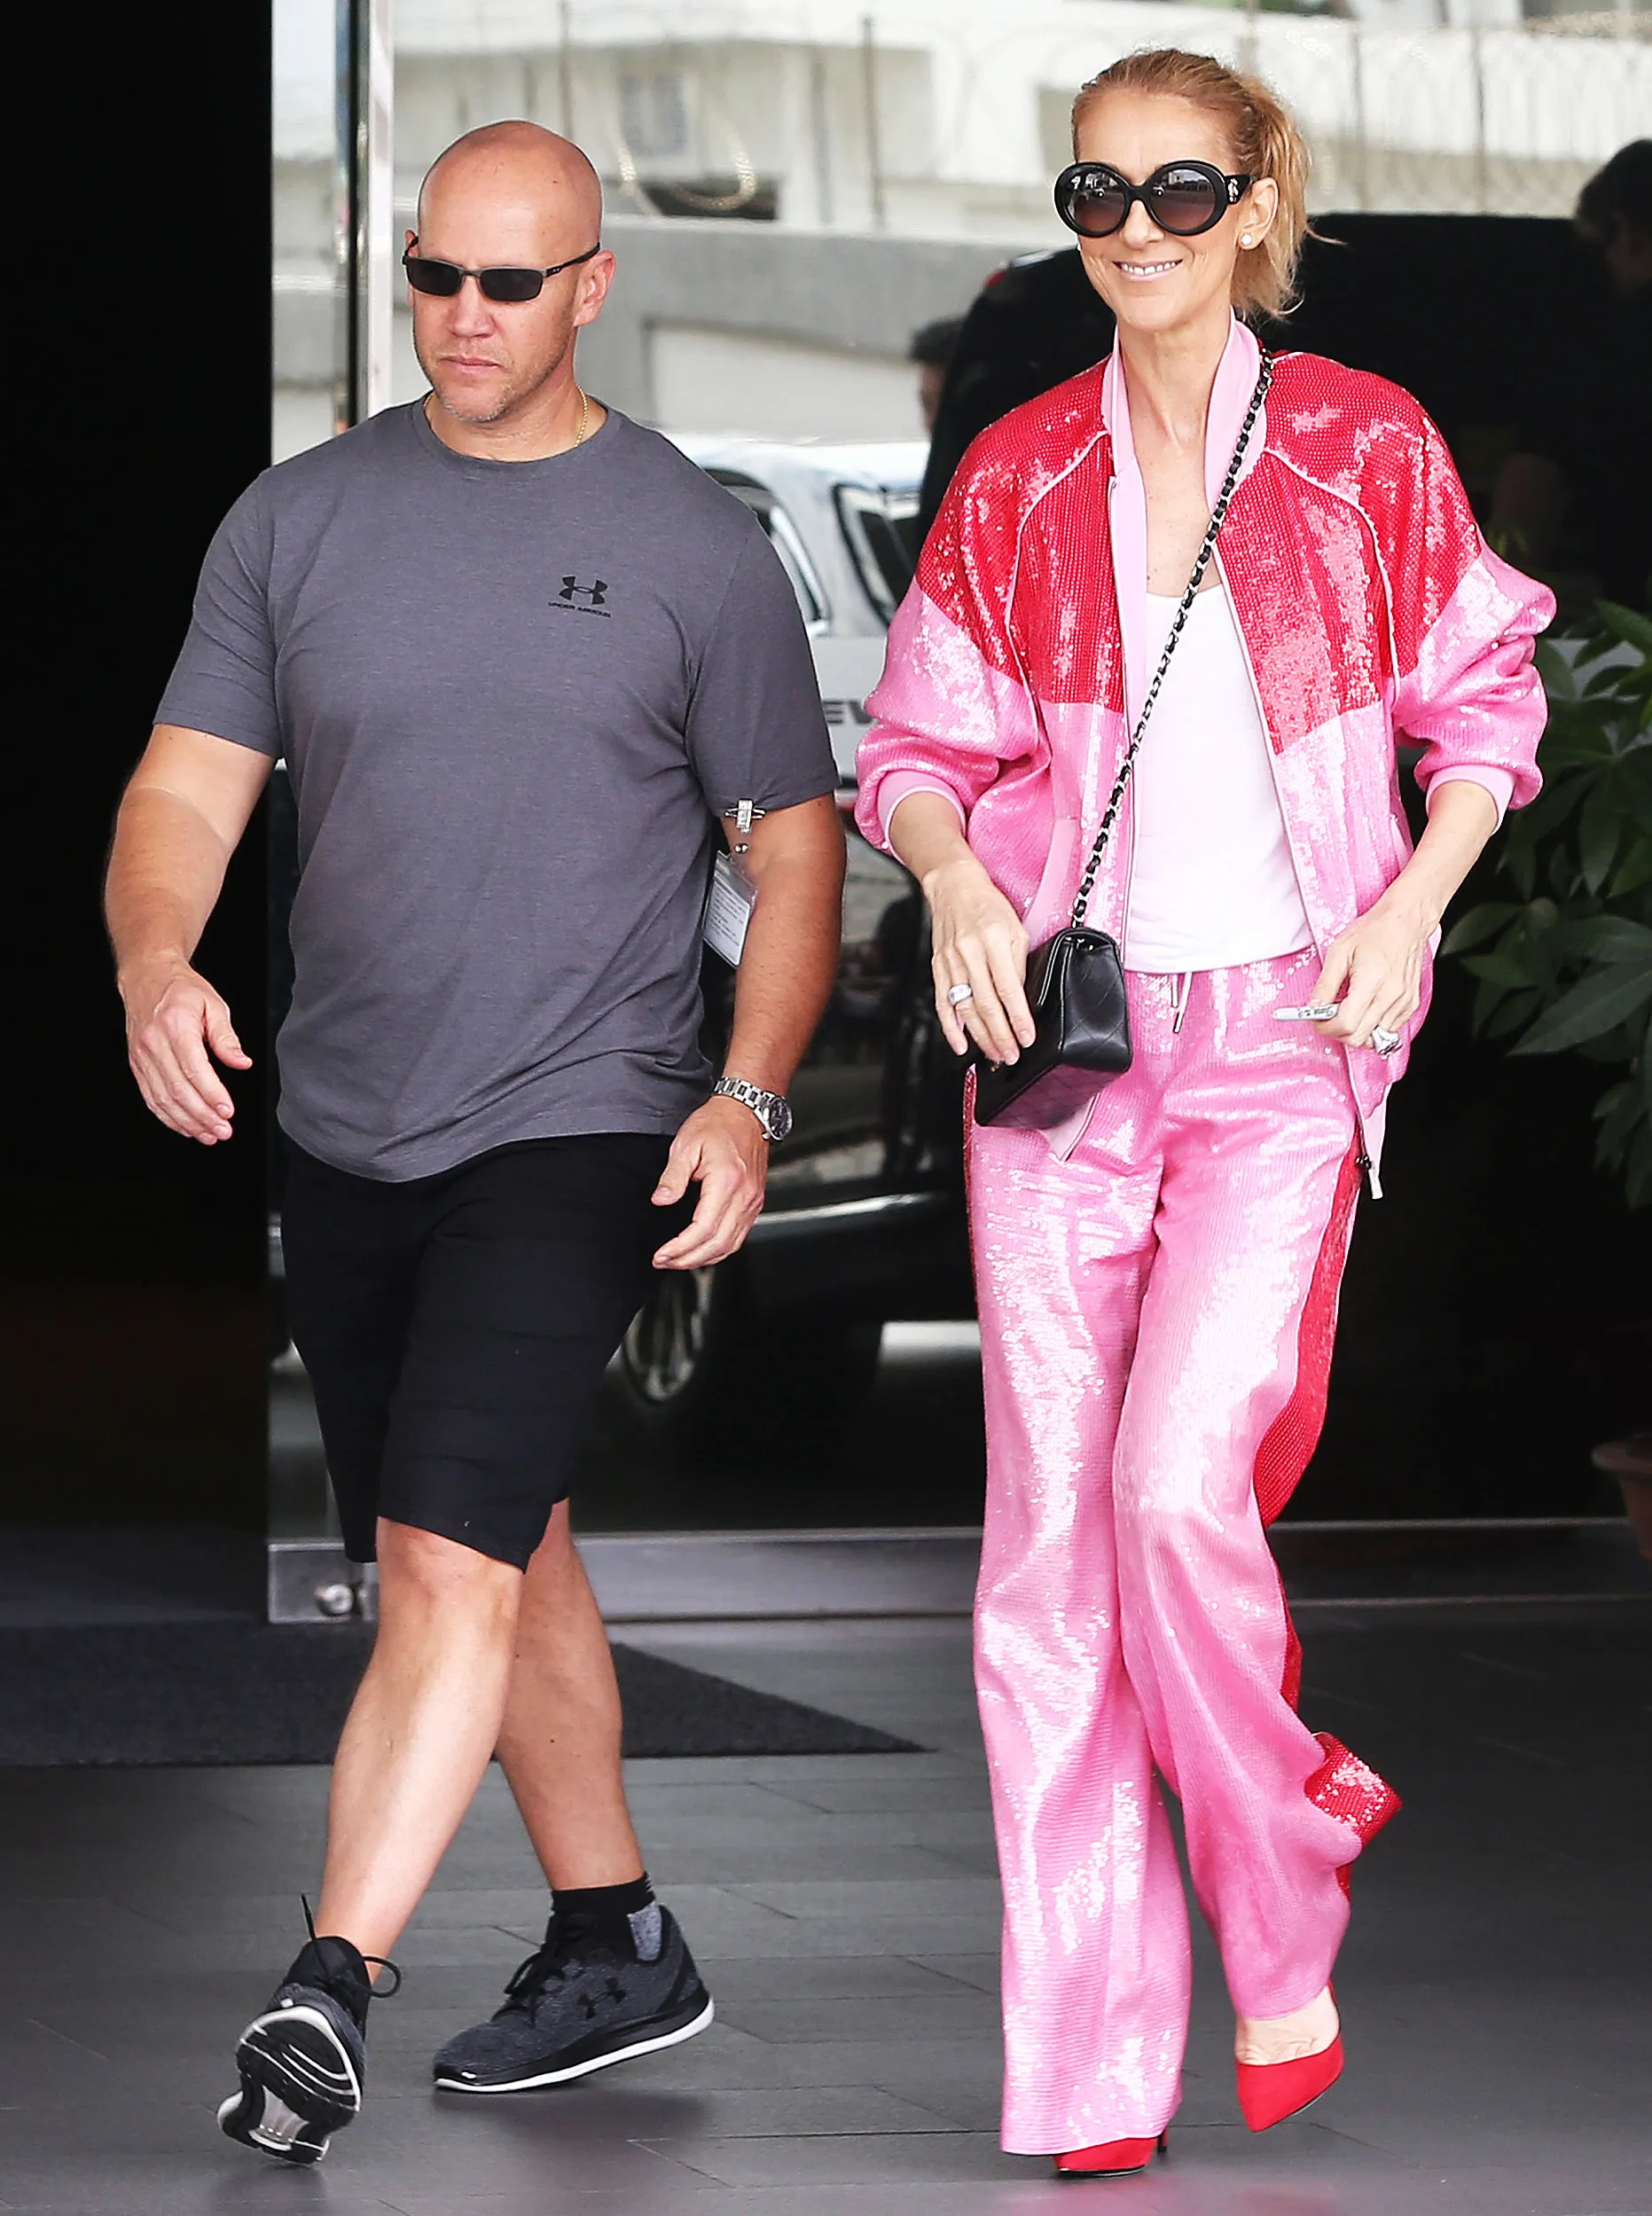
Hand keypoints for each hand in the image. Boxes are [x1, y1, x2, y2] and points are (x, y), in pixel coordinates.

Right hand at [120, 958, 251, 1143]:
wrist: (147, 977)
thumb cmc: (182, 990)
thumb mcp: (213, 1004)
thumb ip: (226, 1037)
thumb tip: (241, 1062)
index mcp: (175, 1026)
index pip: (194, 1068)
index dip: (211, 1094)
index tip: (227, 1111)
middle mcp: (153, 1043)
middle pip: (177, 1089)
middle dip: (202, 1115)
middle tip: (223, 1130)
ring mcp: (141, 1056)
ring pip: (162, 1099)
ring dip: (187, 1122)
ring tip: (208, 1135)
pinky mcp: (137, 1065)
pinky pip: (150, 1097)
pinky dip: (168, 1117)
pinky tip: (186, 1126)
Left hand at [651, 1096, 768, 1268]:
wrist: (746, 1112)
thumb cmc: (719, 1123)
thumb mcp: (686, 1144)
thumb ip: (673, 1176)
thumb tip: (662, 1201)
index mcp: (727, 1182)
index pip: (703, 1229)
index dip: (681, 1248)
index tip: (663, 1254)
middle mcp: (745, 1196)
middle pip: (718, 1244)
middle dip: (689, 1259)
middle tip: (666, 1261)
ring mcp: (753, 1201)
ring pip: (732, 1245)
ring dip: (705, 1258)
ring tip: (680, 1260)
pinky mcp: (755, 1202)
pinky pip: (740, 1236)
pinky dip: (721, 1249)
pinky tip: (704, 1250)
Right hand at [924, 853, 1035, 1063]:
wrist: (953, 887)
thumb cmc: (988, 906)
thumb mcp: (1015, 929)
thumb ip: (1018, 964)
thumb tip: (1019, 998)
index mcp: (993, 941)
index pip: (1008, 989)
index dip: (1018, 1018)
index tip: (1026, 1037)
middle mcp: (969, 953)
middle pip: (986, 1004)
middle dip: (1000, 1035)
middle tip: (1011, 1055)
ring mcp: (950, 962)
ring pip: (965, 1008)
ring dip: (980, 1036)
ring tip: (993, 1054)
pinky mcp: (938, 967)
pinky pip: (943, 1002)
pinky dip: (950, 1027)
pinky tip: (960, 1044)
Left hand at [1309, 891, 1431, 1049]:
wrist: (1406, 921)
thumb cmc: (1375, 930)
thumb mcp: (1339, 952)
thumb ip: (1325, 985)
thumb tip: (1314, 1008)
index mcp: (1371, 982)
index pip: (1346, 1025)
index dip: (1327, 1028)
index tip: (1318, 1022)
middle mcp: (1391, 995)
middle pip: (1360, 1038)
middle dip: (1339, 1032)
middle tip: (1330, 1018)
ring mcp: (1404, 1002)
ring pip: (1375, 1038)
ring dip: (1358, 1030)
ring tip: (1350, 1009)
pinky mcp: (1411, 1004)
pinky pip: (1389, 1029)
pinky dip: (1374, 1025)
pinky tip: (1367, 1007)